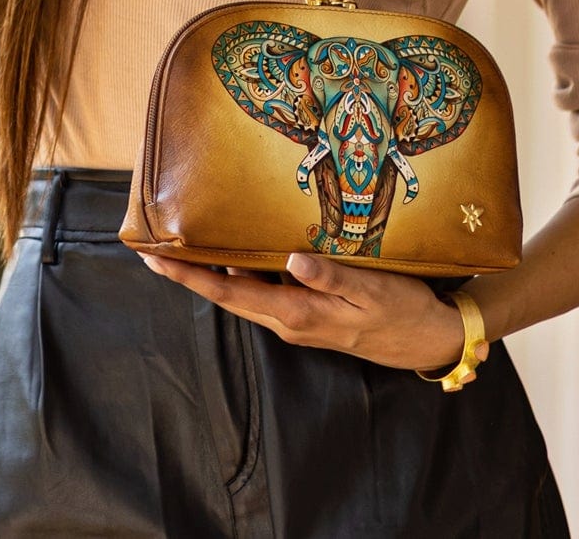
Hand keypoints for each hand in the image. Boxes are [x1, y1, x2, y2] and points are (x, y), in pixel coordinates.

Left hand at [137, 250, 490, 373]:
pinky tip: (238, 250)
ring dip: (213, 271)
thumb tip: (291, 261)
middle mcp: (288, 319)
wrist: (425, 338)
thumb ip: (330, 277)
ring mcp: (296, 317)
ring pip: (243, 292)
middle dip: (188, 272)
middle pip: (226, 294)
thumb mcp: (370, 291)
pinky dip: (243, 272)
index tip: (155, 260)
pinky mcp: (307, 310)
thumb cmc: (400, 310)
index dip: (190, 277)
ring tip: (185, 241)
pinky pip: (264, 290)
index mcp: (296, 314)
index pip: (230, 294)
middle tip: (152, 246)